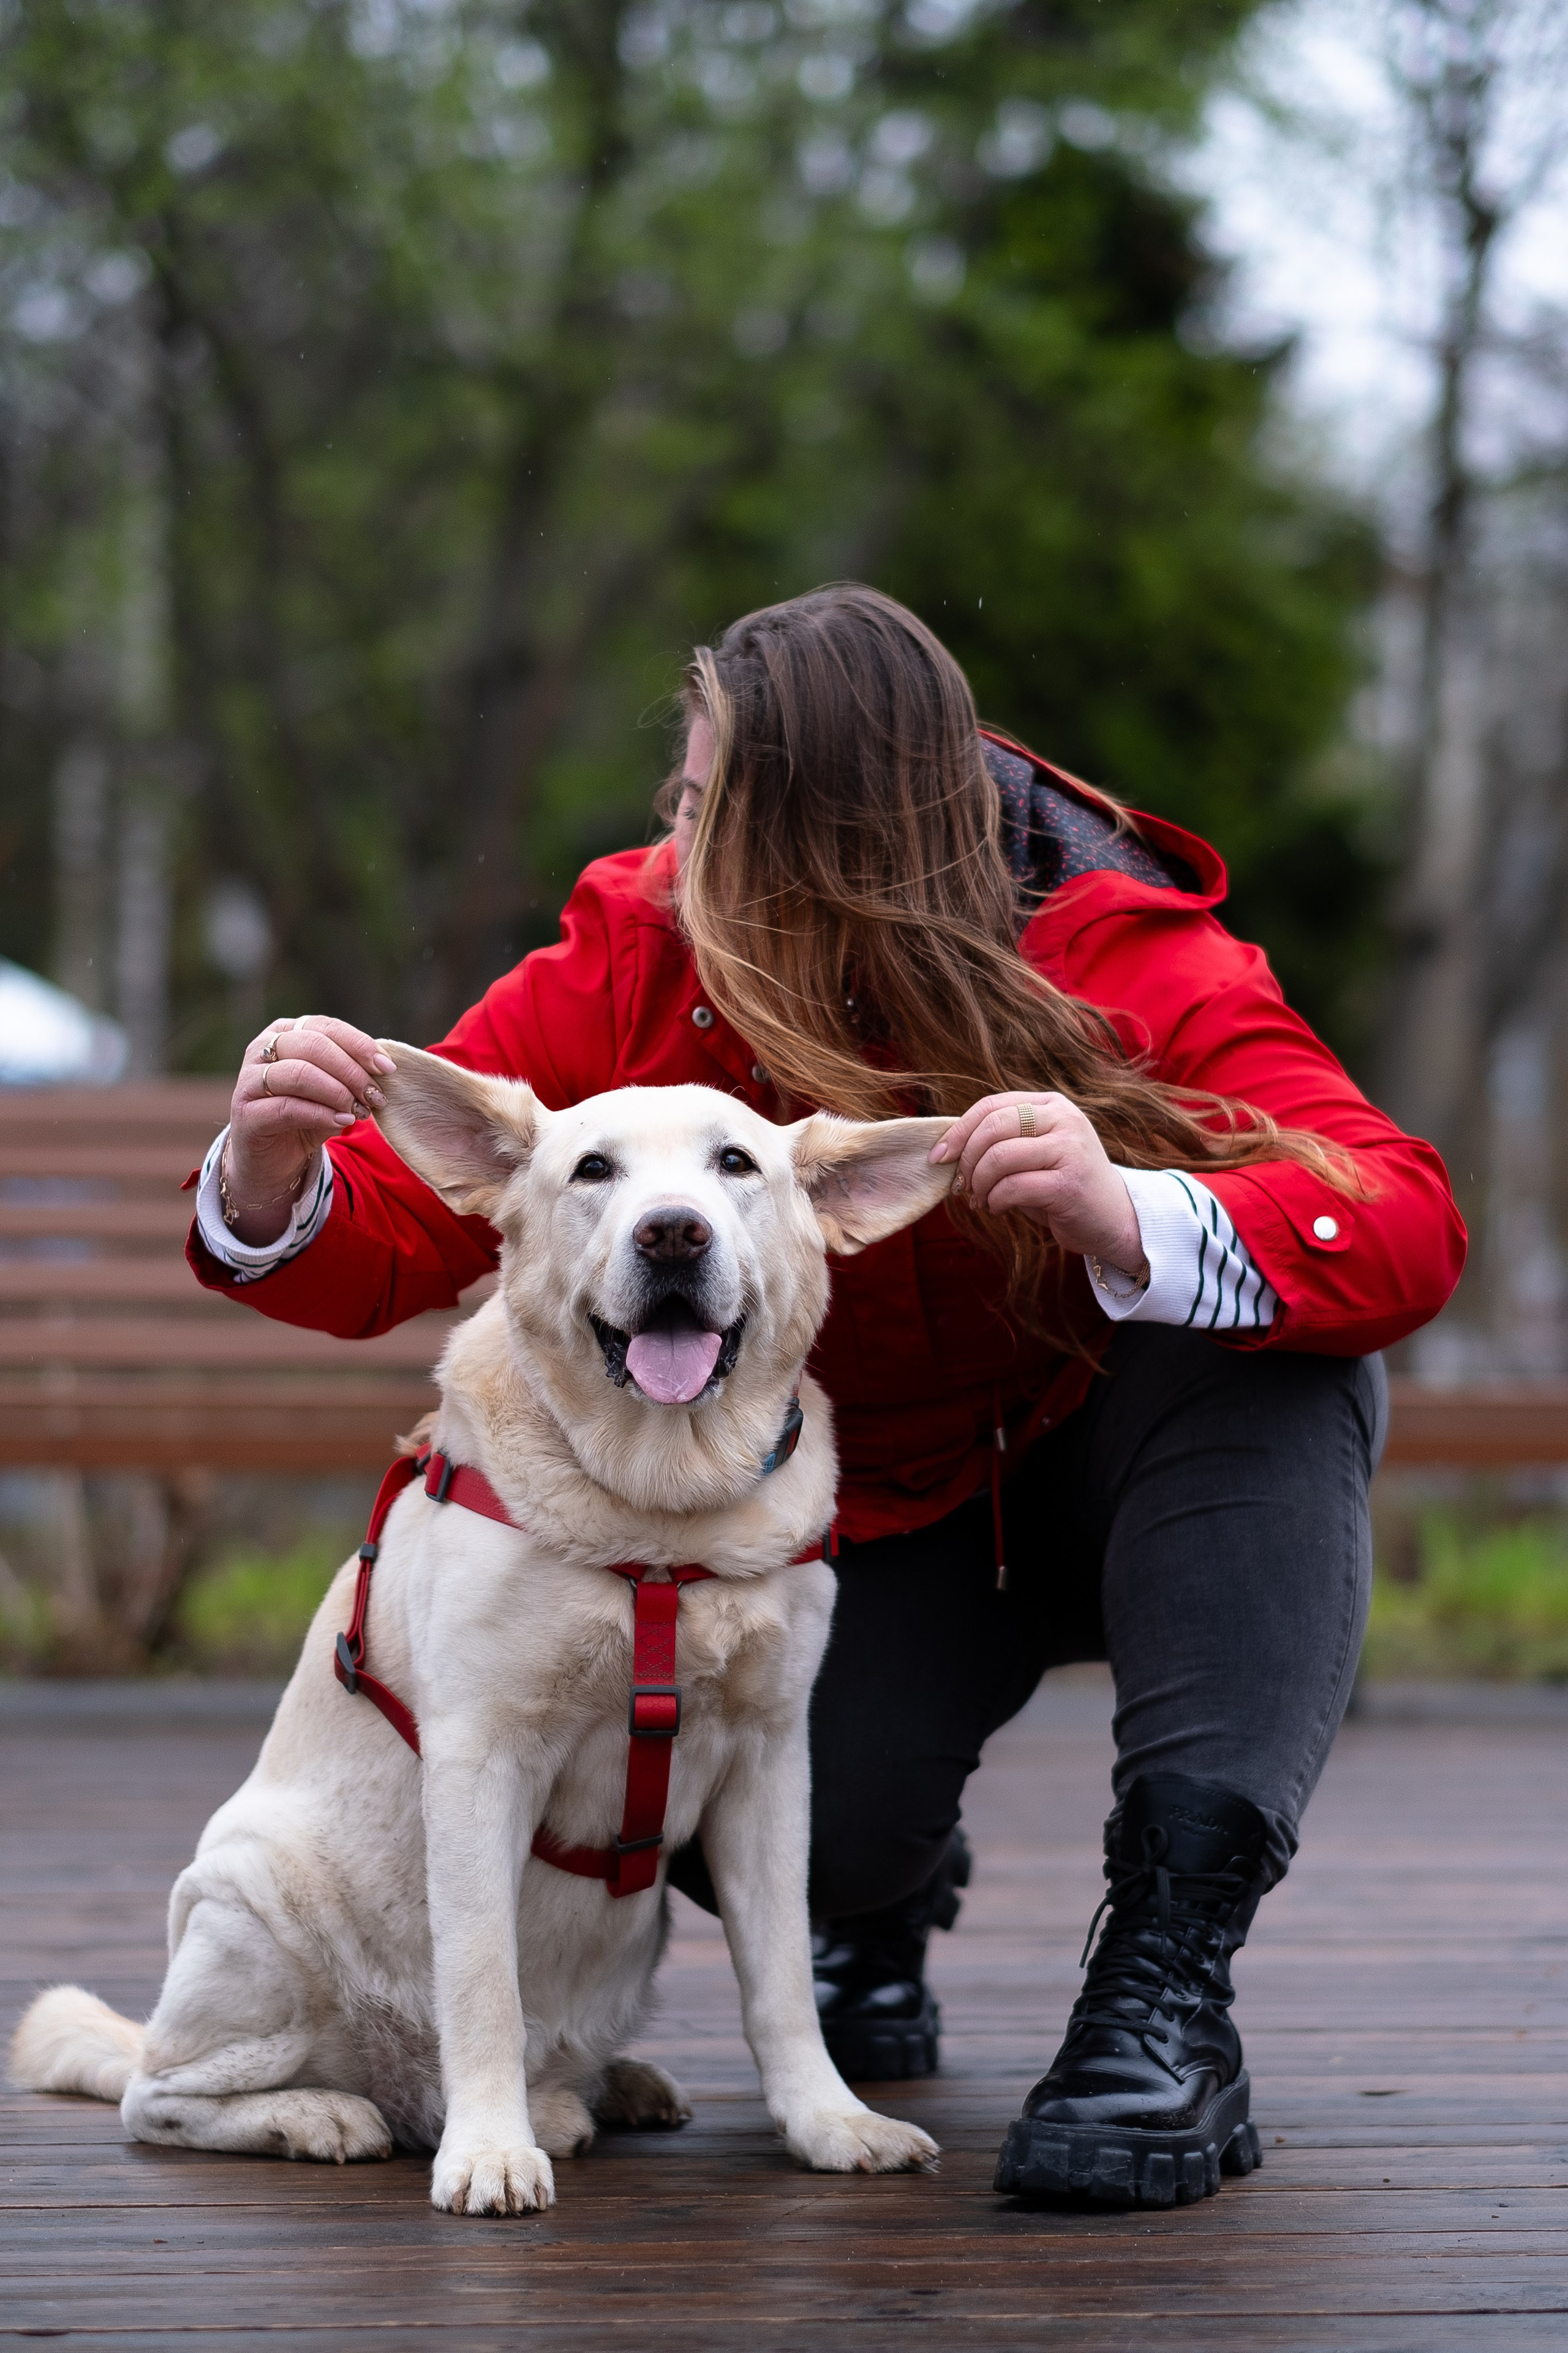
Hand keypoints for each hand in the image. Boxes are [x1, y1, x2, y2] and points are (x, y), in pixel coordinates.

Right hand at [223, 1016, 395, 1245]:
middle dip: (352, 1071)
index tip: (387, 1068)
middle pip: (313, 1045)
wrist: (273, 1160)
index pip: (325, 1026)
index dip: (359, 1044)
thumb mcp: (333, 1090)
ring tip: (362, 1111)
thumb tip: (385, 1066)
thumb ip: (352, 1072)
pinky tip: (343, 1121)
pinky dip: (321, 1113)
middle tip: (376, 1096)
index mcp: (284, 1033)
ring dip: (339, 1092)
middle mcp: (261, 1049)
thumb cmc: (306, 1117)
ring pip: (300, 1074)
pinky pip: (288, 1107)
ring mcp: (248, 1080)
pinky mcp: (245, 1113)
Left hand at [929, 1091, 1147, 1279]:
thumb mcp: (1035, 1152)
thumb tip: (947, 1149)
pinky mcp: (1069, 1183)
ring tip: (982, 1200)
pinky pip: (1013, 1187)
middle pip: (992, 1127)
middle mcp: (1064, 1120)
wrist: (1114, 1218)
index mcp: (1052, 1105)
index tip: (939, 1157)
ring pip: (999, 1157)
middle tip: (963, 1186)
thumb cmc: (1063, 1185)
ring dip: (980, 1184)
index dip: (958, 1130)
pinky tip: (999, 1209)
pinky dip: (996, 1201)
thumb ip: (1002, 1141)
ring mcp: (1070, 1149)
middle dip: (967, 1160)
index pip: (991, 1106)